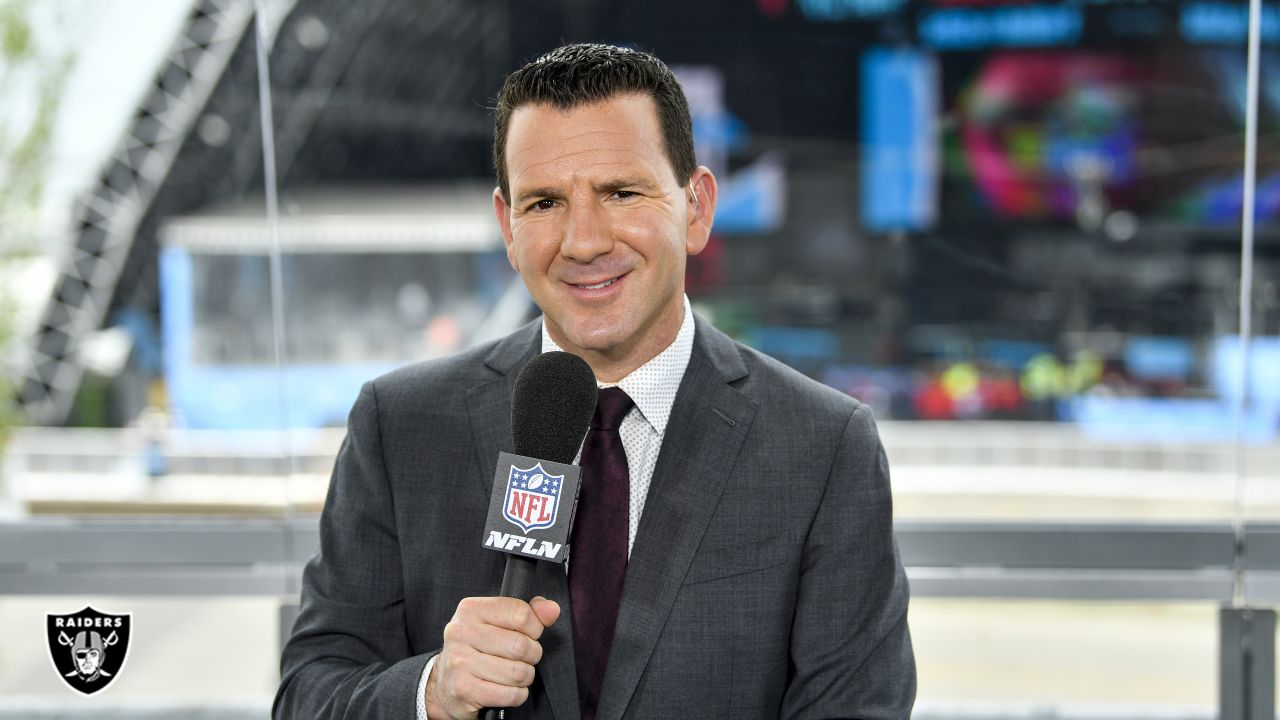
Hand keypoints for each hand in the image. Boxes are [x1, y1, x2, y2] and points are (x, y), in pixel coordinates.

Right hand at [425, 595, 560, 719]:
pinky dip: (517, 694)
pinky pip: (509, 694)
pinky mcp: (463, 690)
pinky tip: (507, 688)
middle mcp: (461, 633)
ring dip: (525, 677)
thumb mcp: (498, 622)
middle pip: (521, 645)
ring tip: (514, 673)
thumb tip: (551, 609)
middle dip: (532, 655)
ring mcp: (459, 662)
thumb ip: (529, 612)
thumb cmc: (477, 648)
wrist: (445, 683)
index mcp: (471, 609)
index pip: (521, 614)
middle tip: (524, 657)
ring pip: (517, 672)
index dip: (535, 627)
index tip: (529, 634)